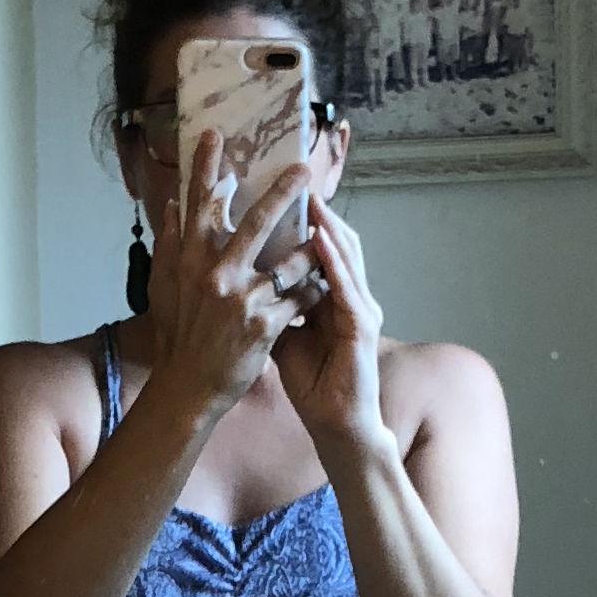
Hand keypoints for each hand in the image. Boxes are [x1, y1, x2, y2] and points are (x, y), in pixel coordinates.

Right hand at [143, 157, 303, 432]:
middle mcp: (216, 273)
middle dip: (283, 192)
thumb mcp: (164, 286)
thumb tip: (173, 205)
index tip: (216, 135)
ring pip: (290, 260)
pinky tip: (326, 284)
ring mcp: (242, 298)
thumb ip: (169, 244)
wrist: (189, 385)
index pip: (200, 203)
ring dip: (311, 247)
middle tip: (303, 169)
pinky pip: (301, 297)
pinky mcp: (264, 324)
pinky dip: (315, 288)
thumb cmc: (177, 334)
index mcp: (190, 259)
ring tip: (327, 232)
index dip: (208, 167)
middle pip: (256, 222)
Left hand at [272, 185, 385, 451]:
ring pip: (346, 256)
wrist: (338, 422)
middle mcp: (347, 293)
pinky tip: (322, 242)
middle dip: (316, 209)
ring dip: (329, 225)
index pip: (314, 246)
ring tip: (311, 196)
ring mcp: (359, 307)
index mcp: (327, 293)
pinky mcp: (363, 327)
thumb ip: (266, 303)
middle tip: (292, 175)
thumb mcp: (281, 333)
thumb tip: (234, 277)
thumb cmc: (312, 380)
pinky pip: (347, 288)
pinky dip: (334, 262)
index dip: (299, 218)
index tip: (274, 189)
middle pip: (334, 240)